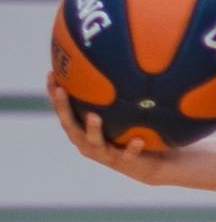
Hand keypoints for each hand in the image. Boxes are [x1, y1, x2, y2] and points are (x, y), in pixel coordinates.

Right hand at [47, 72, 166, 184]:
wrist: (158, 162)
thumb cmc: (140, 131)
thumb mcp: (131, 110)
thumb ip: (123, 90)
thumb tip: (124, 57)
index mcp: (86, 131)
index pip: (66, 111)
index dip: (55, 95)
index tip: (51, 74)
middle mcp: (90, 144)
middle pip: (71, 127)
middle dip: (63, 109)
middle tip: (60, 90)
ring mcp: (107, 155)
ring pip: (95, 144)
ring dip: (93, 130)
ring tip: (94, 117)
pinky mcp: (126, 164)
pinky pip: (128, 156)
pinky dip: (131, 149)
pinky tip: (138, 141)